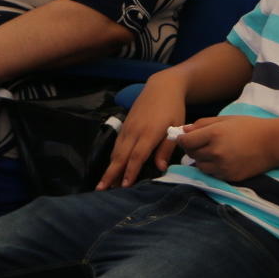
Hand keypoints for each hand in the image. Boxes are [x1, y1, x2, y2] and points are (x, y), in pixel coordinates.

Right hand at [97, 72, 186, 188]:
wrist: (162, 87)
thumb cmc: (173, 108)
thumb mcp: (176, 126)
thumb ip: (167, 148)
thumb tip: (160, 168)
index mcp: (149, 132)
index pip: (137, 156)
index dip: (130, 172)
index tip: (124, 187)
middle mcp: (135, 131)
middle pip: (121, 156)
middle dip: (111, 174)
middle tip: (101, 190)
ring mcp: (128, 127)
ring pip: (116, 151)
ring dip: (110, 168)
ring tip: (104, 184)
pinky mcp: (125, 125)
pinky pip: (117, 144)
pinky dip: (113, 158)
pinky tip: (112, 168)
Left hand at [177, 115, 276, 182]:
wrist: (272, 143)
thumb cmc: (249, 127)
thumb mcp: (225, 119)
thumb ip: (202, 124)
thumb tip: (184, 130)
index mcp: (214, 135)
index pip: (186, 142)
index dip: (182, 139)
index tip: (184, 137)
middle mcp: (215, 152)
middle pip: (191, 155)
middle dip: (192, 149)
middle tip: (200, 143)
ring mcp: (222, 167)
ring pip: (200, 166)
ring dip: (201, 159)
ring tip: (213, 151)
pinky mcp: (229, 177)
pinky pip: (212, 174)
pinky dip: (212, 167)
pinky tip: (222, 159)